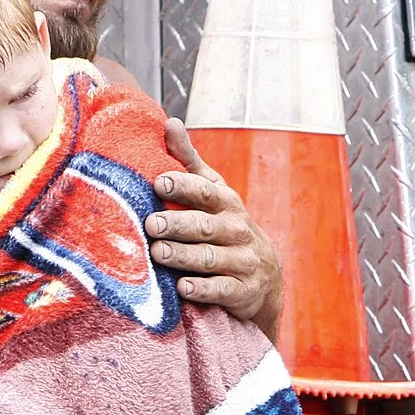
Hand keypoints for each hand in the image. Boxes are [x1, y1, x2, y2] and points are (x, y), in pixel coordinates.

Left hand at [145, 118, 284, 342]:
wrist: (263, 277)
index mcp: (227, 203)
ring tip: (158, 253)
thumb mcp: (213, 193)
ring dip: (184, 256)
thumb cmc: (226, 227)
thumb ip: (189, 161)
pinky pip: (221, 290)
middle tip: (151, 224)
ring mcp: (242, 262)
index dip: (184, 186)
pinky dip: (203, 289)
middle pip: (205, 226)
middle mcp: (237, 230)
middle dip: (178, 224)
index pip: (206, 191)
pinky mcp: (242, 291)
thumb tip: (169, 122)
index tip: (159, 182)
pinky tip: (182, 288)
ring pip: (210, 258)